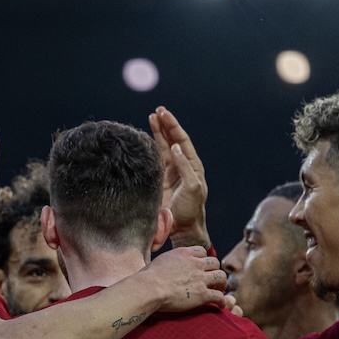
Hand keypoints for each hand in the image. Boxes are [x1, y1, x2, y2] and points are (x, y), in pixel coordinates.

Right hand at [140, 245, 228, 311]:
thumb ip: (167, 262)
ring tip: (219, 289)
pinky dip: (222, 301)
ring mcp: (201, 279)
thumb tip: (161, 267)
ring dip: (221, 283)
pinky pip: (219, 296)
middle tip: (211, 279)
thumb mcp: (158, 261)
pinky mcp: (202, 294)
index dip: (203, 259)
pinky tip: (221, 305)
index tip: (201, 267)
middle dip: (214, 270)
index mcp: (184, 253)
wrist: (150, 288)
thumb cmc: (147, 277)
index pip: (202, 252)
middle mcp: (195, 264)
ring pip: (221, 277)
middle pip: (214, 263)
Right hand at [149, 106, 209, 249]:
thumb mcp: (193, 187)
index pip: (181, 140)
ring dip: (157, 132)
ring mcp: (169, 171)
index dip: (172, 126)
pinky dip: (150, 147)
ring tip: (151, 117)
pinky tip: (144, 137)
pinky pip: (154, 159)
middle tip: (157, 111)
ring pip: (162, 146)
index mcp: (192, 164)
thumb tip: (176, 147)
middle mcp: (180, 164)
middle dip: (165, 124)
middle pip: (172, 139)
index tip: (164, 114)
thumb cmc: (191, 208)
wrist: (182, 227)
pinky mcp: (159, 179)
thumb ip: (185, 167)